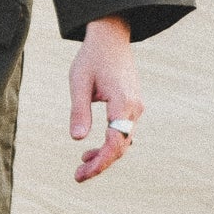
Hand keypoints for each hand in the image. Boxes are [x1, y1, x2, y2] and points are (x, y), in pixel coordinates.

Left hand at [69, 15, 143, 182]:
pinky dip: (111, 143)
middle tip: (78, 176)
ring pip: (123, 141)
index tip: (82, 174)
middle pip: (120, 146)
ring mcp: (136, 107)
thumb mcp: (79, 82)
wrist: (111, 38)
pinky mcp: (132, 106)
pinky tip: (94, 149)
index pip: (115, 143)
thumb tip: (77, 139)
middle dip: (100, 163)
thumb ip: (79, 111)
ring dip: (105, 154)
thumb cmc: (92, 57)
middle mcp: (134, 108)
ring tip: (82, 162)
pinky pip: (124, 131)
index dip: (100, 163)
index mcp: (123, 103)